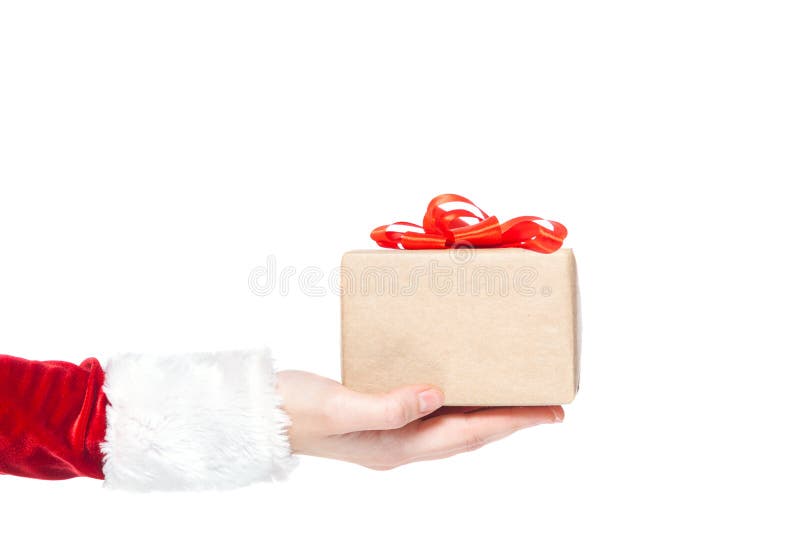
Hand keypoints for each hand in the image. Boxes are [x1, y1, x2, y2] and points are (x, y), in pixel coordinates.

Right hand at [276, 370, 563, 469]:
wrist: (259, 415)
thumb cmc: (295, 410)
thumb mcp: (339, 406)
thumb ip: (388, 405)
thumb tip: (435, 395)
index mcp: (396, 446)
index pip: (467, 434)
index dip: (511, 423)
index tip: (549, 413)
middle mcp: (400, 445)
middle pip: (469, 435)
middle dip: (510, 422)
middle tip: (548, 408)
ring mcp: (390, 435)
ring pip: (454, 427)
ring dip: (487, 415)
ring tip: (516, 401)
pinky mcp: (380, 418)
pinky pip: (432, 414)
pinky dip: (457, 404)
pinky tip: (460, 388)